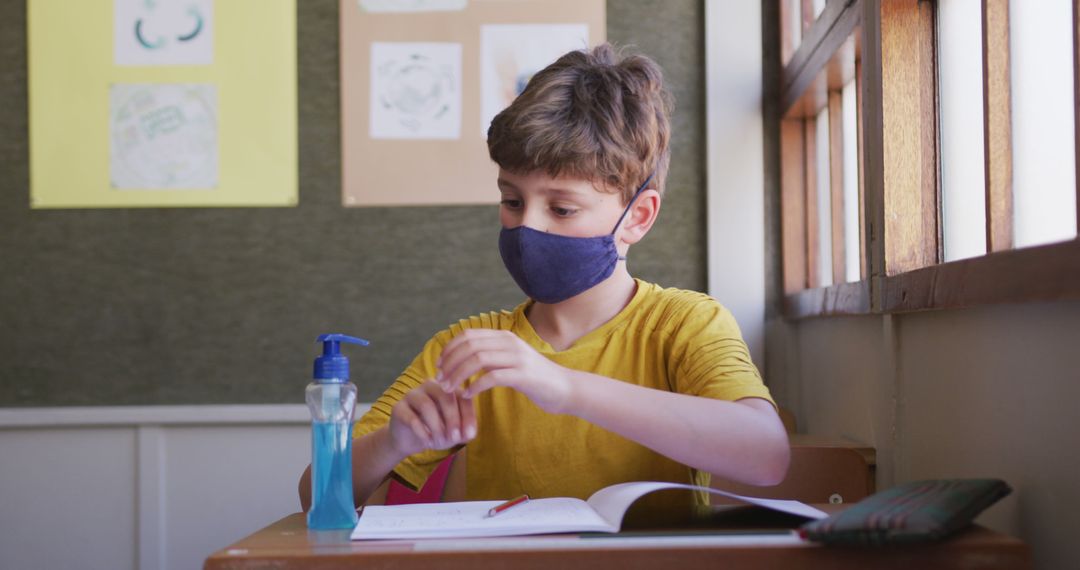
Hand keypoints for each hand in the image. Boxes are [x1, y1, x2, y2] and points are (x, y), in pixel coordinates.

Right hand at [388, 380, 475, 457]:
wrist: (410, 439)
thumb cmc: (436, 431)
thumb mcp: (454, 433)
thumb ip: (464, 432)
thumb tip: (470, 434)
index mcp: (448, 388)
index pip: (462, 396)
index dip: (468, 416)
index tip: (469, 435)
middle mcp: (430, 386)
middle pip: (445, 397)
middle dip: (452, 420)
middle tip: (454, 439)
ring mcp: (412, 394)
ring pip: (427, 406)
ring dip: (436, 427)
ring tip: (439, 442)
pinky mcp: (398, 407)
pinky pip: (411, 418)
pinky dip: (422, 432)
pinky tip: (427, 442)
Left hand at [436, 329, 573, 413]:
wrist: (564, 388)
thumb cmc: (534, 378)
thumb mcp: (511, 360)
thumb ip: (492, 355)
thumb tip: (464, 357)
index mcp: (504, 337)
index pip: (468, 335)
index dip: (449, 349)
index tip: (439, 365)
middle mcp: (510, 343)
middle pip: (469, 346)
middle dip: (450, 363)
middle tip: (440, 380)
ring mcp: (517, 358)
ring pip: (477, 360)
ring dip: (458, 375)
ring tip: (450, 389)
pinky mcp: (523, 375)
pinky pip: (492, 377)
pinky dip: (475, 386)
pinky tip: (467, 395)